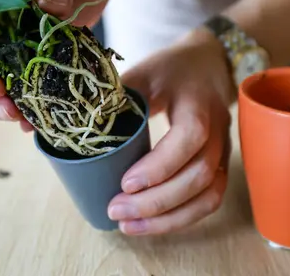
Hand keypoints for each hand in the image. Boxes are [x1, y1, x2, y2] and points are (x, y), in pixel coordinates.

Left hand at [107, 28, 235, 234]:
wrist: (208, 64)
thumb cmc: (171, 69)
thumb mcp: (142, 72)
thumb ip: (113, 97)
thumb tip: (66, 124)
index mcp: (198, 102)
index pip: (189, 137)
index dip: (160, 165)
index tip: (125, 182)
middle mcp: (217, 129)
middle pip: (198, 174)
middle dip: (156, 201)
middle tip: (116, 210)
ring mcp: (223, 150)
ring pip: (208, 195)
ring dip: (170, 218)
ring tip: (130, 226)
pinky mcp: (220, 165)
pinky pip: (209, 199)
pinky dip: (182, 217)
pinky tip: (151, 223)